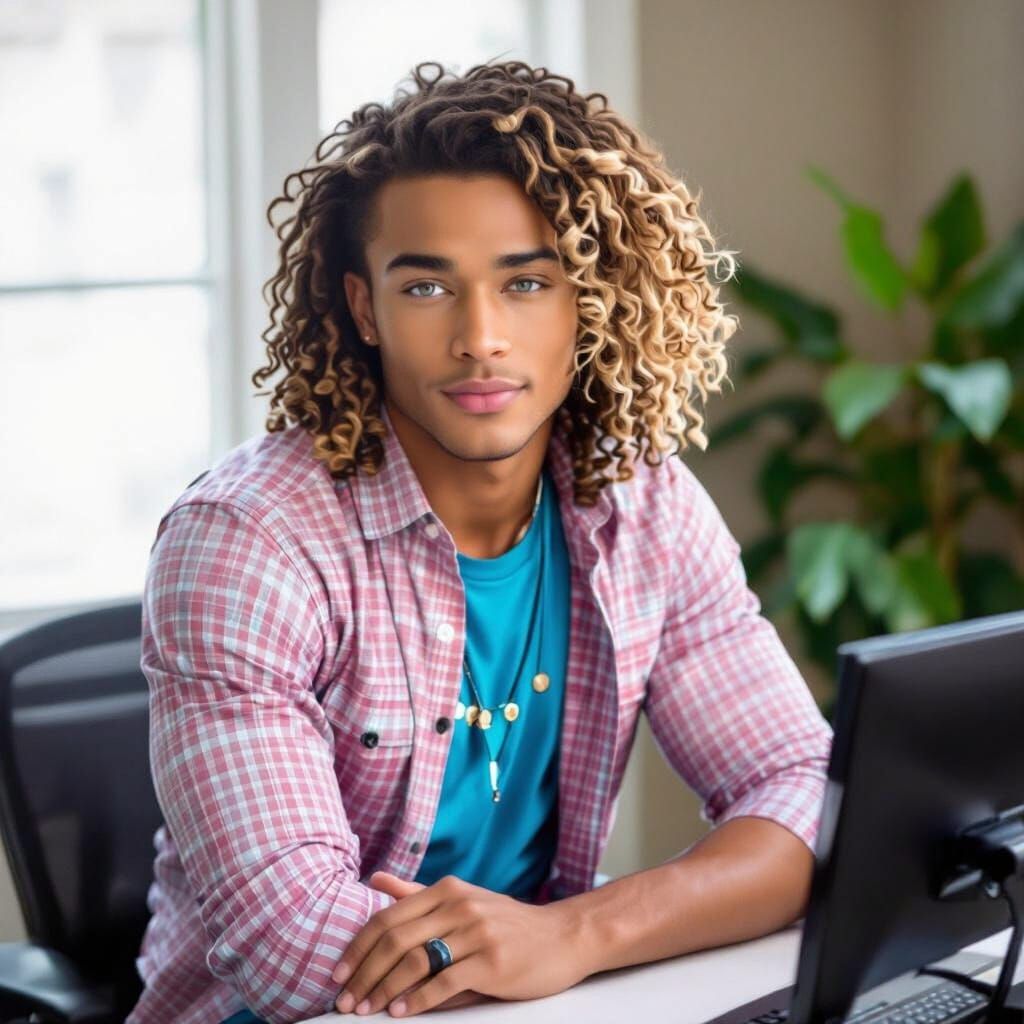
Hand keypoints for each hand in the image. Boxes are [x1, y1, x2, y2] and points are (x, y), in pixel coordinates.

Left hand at [332, 871, 582, 1016]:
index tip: (338, 974)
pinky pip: (445, 982)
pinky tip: (401, 1011)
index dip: (358, 948)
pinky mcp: (492, 961)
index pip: (388, 918)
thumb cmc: (506, 923)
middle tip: (345, 1001)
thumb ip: (416, 894)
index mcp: (447, 890)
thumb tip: (375, 880)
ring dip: (384, 990)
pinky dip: (418, 999)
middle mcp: (459, 905)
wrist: (562, 937)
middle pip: (396, 940)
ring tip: (367, 1011)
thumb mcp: (462, 900)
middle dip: (364, 973)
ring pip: (416, 961)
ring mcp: (477, 932)